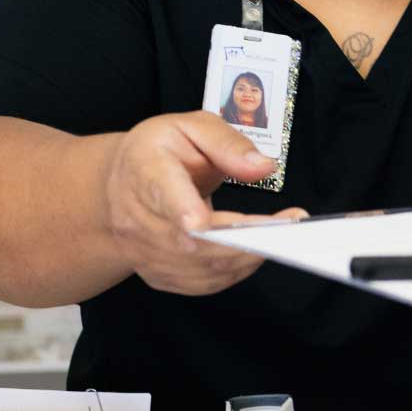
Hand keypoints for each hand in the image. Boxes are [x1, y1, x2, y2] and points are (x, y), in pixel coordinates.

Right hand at [99, 110, 306, 295]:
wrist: (125, 182)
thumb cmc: (163, 151)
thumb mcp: (193, 126)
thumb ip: (228, 144)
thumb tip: (262, 167)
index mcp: (145, 171)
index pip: (161, 193)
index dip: (182, 210)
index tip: (201, 222)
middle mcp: (136, 217)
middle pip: (189, 241)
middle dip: (242, 238)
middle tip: (286, 226)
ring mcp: (142, 251)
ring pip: (199, 267)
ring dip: (245, 257)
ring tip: (280, 236)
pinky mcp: (156, 273)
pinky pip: (200, 283)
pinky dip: (234, 272)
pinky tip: (254, 253)